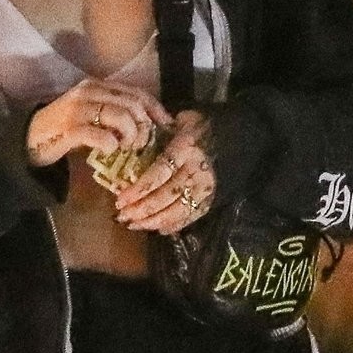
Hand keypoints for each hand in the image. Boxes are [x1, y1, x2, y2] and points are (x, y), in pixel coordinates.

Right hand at [26, 78, 171, 167]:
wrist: (29, 139)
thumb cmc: (66, 129)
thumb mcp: (93, 115)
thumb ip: (116, 113)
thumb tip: (150, 124)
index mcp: (97, 86)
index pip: (137, 92)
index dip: (156, 109)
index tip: (166, 126)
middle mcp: (89, 91)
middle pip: (133, 104)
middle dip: (145, 126)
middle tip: (143, 144)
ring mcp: (78, 109)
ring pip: (121, 116)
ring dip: (131, 136)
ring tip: (127, 148)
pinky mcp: (69, 129)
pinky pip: (101, 135)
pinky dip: (111, 145)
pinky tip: (109, 151)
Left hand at [115, 109, 216, 233]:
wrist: (231, 135)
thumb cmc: (196, 127)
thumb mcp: (176, 122)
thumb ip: (156, 133)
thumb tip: (129, 145)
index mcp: (184, 148)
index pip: (159, 173)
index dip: (139, 189)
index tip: (120, 199)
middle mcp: (196, 170)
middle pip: (166, 195)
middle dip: (142, 209)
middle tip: (122, 217)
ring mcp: (206, 186)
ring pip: (178, 209)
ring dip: (154, 221)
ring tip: (134, 225)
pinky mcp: (212, 197)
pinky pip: (192, 215)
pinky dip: (175, 224)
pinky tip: (159, 229)